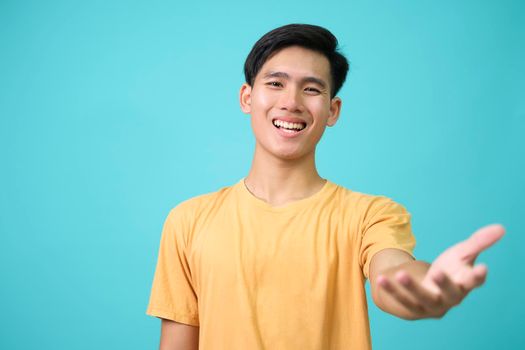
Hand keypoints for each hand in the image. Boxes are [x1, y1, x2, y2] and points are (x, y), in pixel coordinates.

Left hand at [376, 224, 504, 318]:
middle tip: (436, 272)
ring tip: (399, 273)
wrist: (424, 288)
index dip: (477, 276)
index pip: (473, 282)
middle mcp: (449, 298)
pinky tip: (379, 278)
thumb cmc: (448, 270)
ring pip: (421, 298)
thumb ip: (478, 242)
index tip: (481, 268)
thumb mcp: (461, 254)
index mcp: (463, 284)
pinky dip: (390, 290)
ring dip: (410, 287)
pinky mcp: (412, 309)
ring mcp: (430, 306)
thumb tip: (501, 228)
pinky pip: (400, 300)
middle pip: (449, 294)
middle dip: (443, 284)